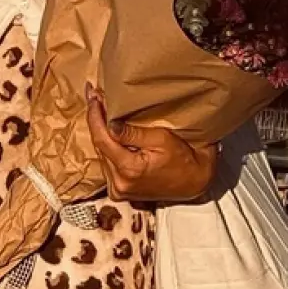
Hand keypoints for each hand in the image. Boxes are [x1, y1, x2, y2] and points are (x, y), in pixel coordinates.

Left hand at [85, 85, 217, 202]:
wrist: (194, 182)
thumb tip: (109, 124)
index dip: (94, 117)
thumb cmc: (183, 159)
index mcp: (129, 170)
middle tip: (95, 98)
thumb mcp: (161, 139)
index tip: (93, 97)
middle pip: (99, 146)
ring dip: (101, 133)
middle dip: (96, 121)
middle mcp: (119, 183)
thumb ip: (133, 133)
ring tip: (100, 111)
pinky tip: (110, 133)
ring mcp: (118, 190)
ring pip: (102, 155)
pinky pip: (108, 164)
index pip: (102, 139)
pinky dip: (108, 148)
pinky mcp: (120, 191)